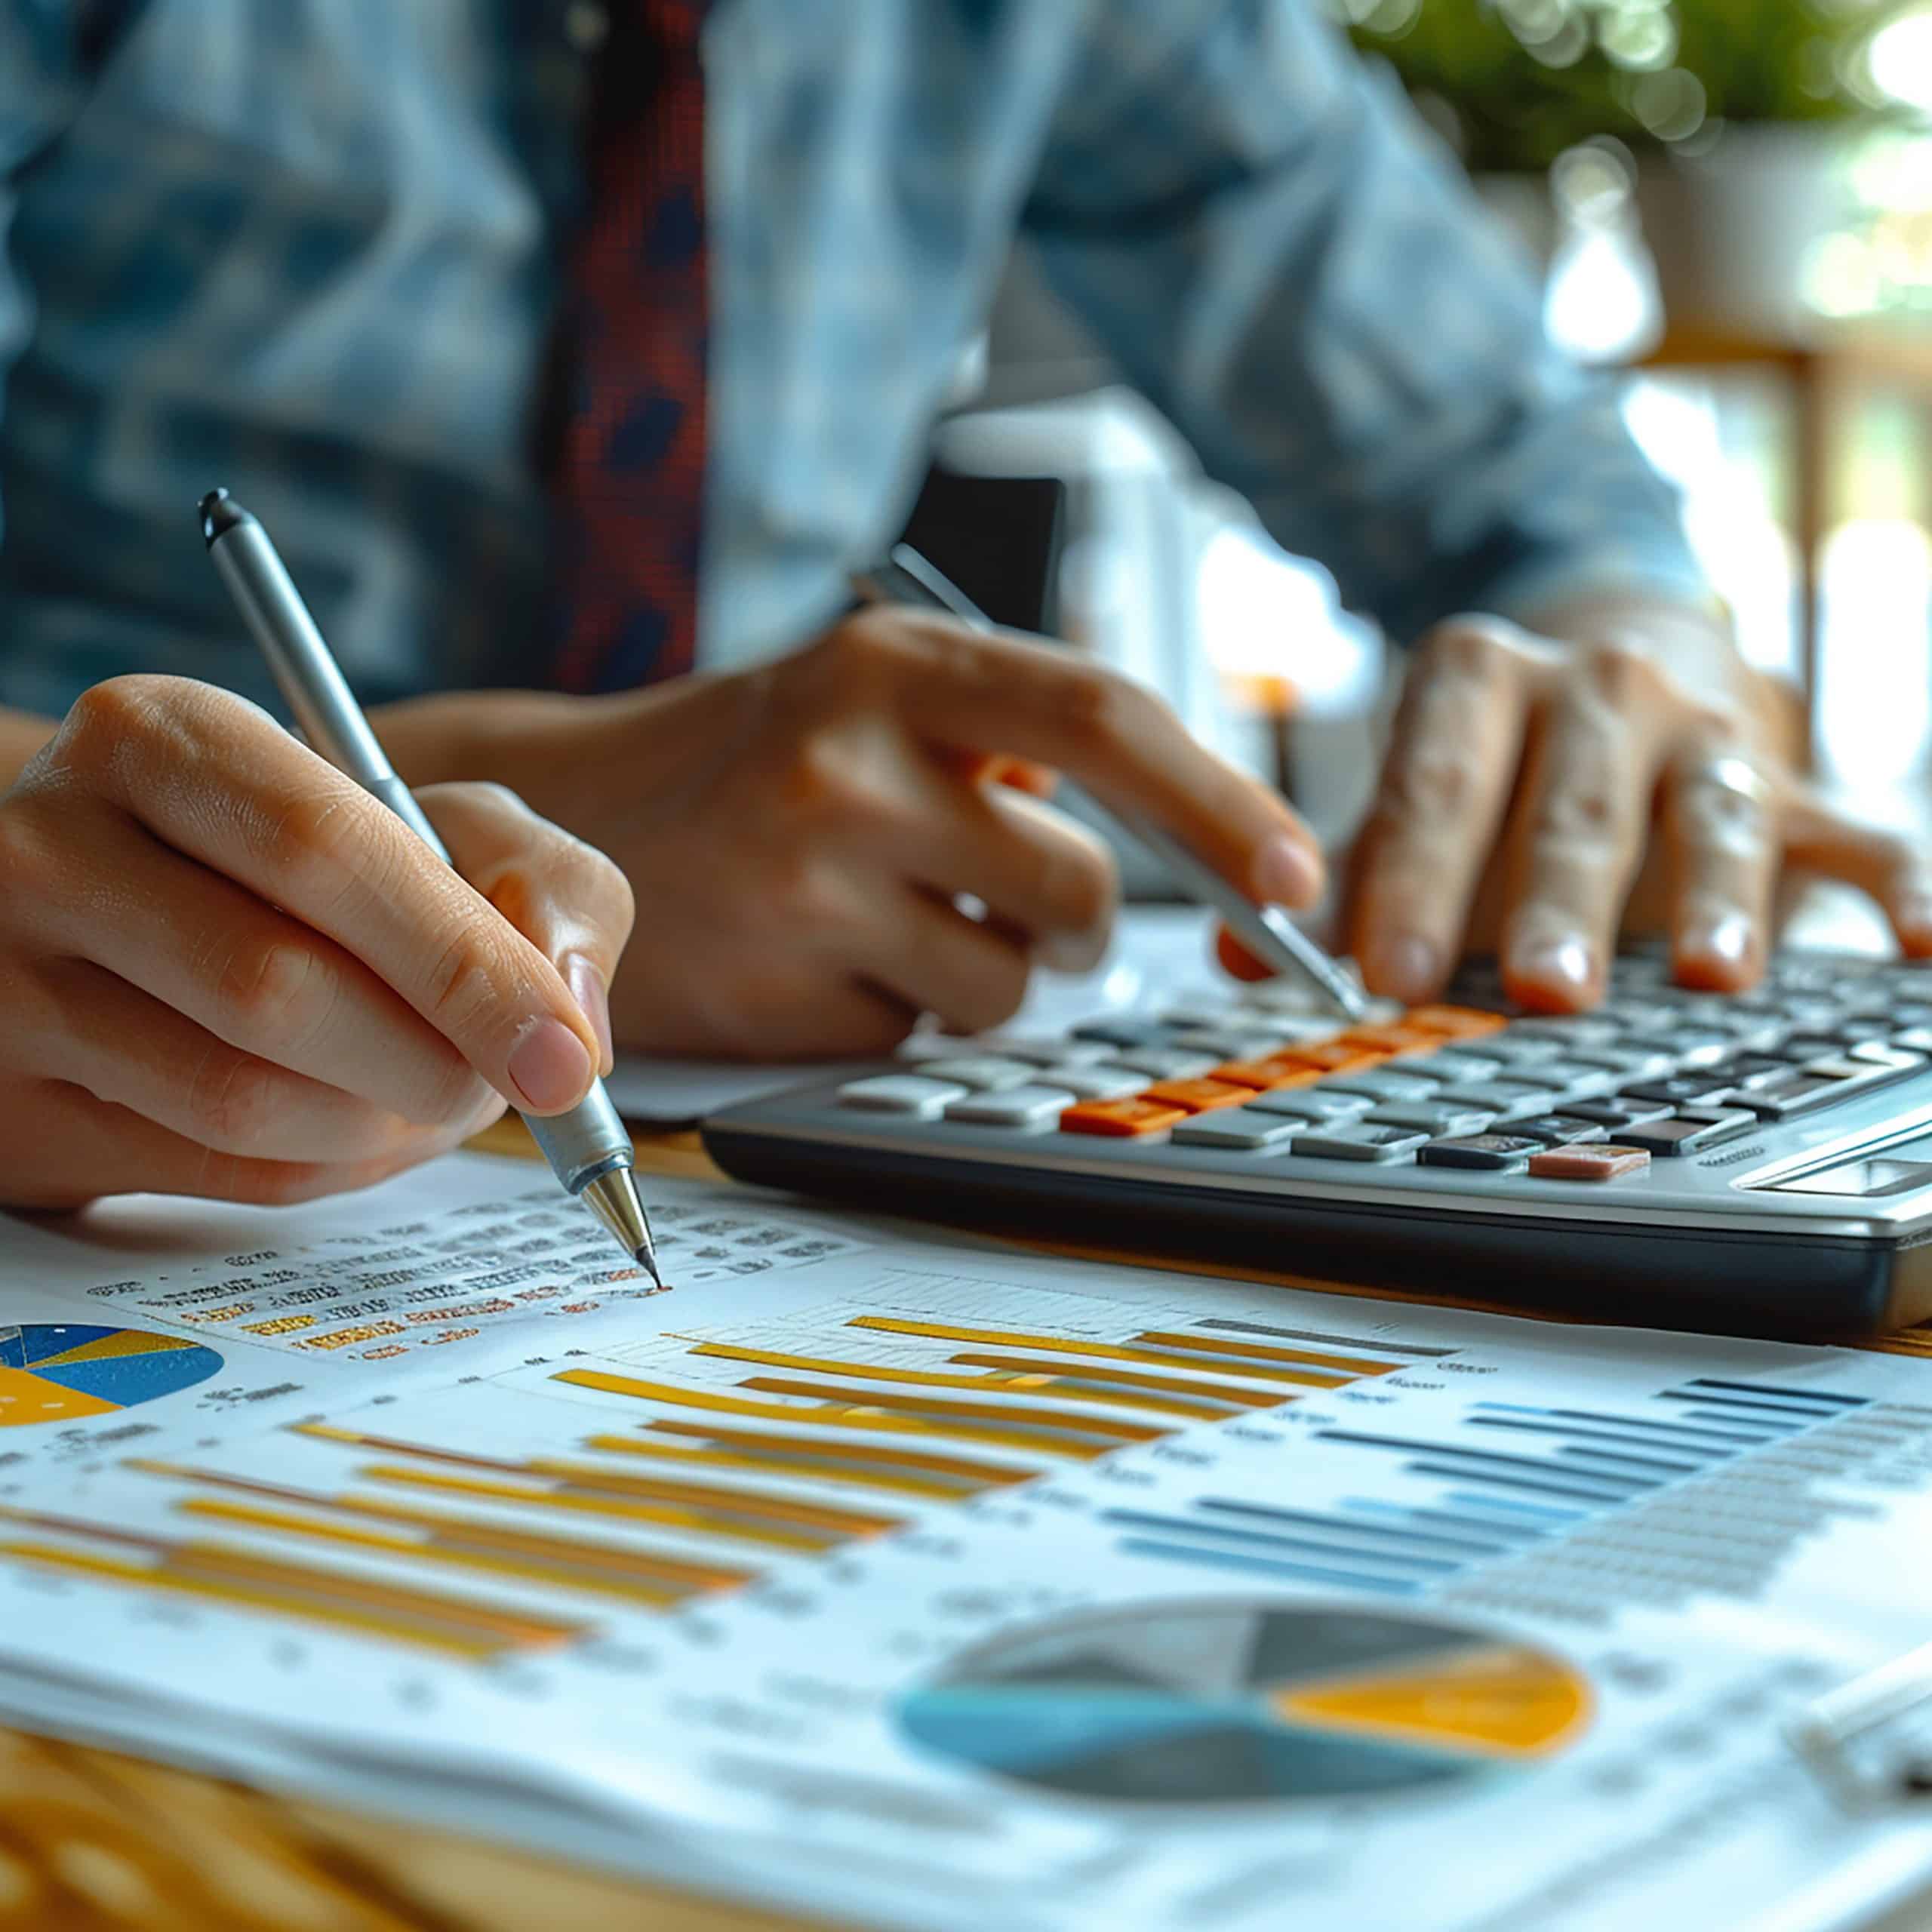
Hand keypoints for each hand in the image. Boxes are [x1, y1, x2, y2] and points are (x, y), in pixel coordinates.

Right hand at [0, 676, 631, 1208]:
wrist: (112, 913)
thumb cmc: (301, 864)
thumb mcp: (432, 818)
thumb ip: (539, 881)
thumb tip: (573, 1018)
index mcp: (158, 740)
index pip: (322, 853)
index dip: (462, 966)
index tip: (563, 1054)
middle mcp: (50, 849)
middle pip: (276, 989)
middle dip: (434, 1062)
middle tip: (511, 1085)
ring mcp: (5, 982)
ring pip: (240, 1099)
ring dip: (387, 1126)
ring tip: (442, 1096)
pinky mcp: (7, 1108)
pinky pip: (211, 1171)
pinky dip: (333, 1169)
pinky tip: (372, 1131)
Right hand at [462, 608, 1319, 1056]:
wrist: (565, 819)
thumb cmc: (761, 757)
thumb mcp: (877, 693)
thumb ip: (1018, 736)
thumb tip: (1200, 825)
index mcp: (896, 662)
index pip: (1104, 722)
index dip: (1220, 804)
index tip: (1298, 879)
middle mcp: (849, 761)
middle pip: (1078, 890)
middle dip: (1077, 922)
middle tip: (1023, 903)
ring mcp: (806, 884)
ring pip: (1011, 983)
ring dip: (986, 969)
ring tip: (885, 916)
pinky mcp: (777, 994)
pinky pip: (919, 1033)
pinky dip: (899, 1009)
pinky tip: (821, 959)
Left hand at [1342, 603, 1931, 1010]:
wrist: (1622, 676)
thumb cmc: (1497, 765)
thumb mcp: (1413, 798)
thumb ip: (1341, 872)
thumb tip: (1235, 964)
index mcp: (1479, 679)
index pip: (1438, 779)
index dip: (1414, 876)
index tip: (1389, 971)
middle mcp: (1601, 689)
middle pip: (1577, 803)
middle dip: (1559, 901)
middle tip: (1542, 991)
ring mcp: (1708, 738)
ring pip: (1714, 815)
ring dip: (1718, 896)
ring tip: (1710, 979)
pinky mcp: (1800, 790)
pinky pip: (1866, 837)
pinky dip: (1900, 888)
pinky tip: (1915, 949)